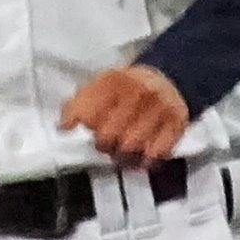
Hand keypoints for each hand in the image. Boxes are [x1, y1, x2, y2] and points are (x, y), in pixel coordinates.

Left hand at [59, 63, 188, 163]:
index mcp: (114, 81)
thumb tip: (64, 127)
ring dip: (121, 155)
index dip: (82, 125)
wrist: (168, 79)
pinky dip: (145, 160)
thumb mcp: (98, 85)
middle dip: (102, 144)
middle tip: (105, 142)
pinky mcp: (176, 123)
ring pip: (130, 147)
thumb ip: (76, 104)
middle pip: (107, 136)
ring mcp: (159, 108)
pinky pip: (156, 153)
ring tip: (120, 150)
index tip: (83, 128)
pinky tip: (140, 156)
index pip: (88, 113)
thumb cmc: (125, 89)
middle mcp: (138, 93)